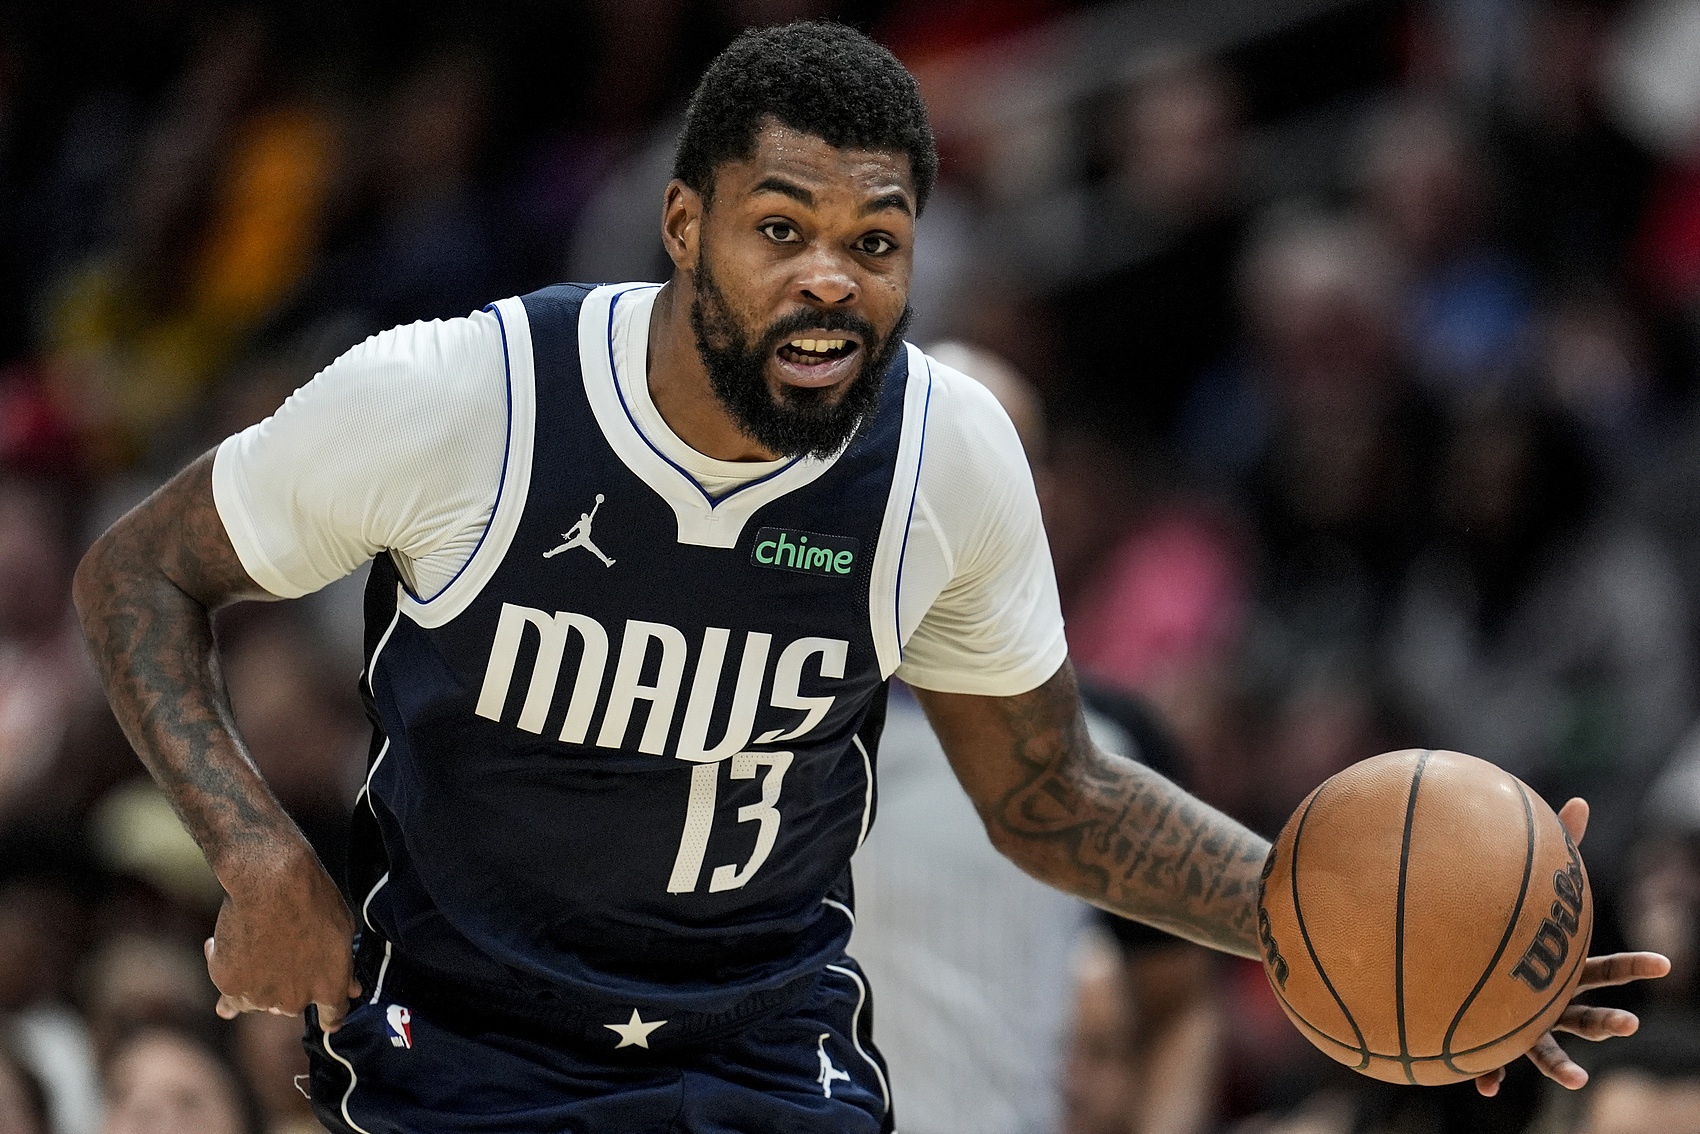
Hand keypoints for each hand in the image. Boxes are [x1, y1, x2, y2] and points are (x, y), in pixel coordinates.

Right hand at [204, 839, 362, 1030]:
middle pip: (291, 1004)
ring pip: (256, 1000)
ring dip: (255, 980)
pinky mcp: (229, 986)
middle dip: (289, 984)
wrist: (272, 882)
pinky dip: (224, 966)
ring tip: (254, 943)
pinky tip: (222, 944)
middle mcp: (294, 1001)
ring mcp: (260, 997)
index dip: (331, 1017)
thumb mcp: (342, 931)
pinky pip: (227, 987)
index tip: (329, 1019)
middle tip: (283, 951)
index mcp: (328, 988)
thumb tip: (352, 990)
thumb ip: (344, 967)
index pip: (332, 1016)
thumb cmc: (314, 899)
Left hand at [1474, 798, 1671, 1095]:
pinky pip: (1492, 1062)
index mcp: (1559, 971)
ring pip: (1549, 1052)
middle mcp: (1548, 1003)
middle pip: (1588, 1016)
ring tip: (1578, 1081)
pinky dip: (1492, 1076)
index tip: (1664, 965)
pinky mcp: (1491, 1041)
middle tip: (1630, 1025)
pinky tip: (1486, 1089)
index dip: (1635, 968)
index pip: (1606, 969)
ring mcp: (1522, 1026)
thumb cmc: (1502, 927)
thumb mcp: (1529, 890)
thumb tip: (1578, 800)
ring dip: (1563, 1066)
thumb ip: (1552, 850)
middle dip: (1610, 1023)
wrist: (1461, 969)